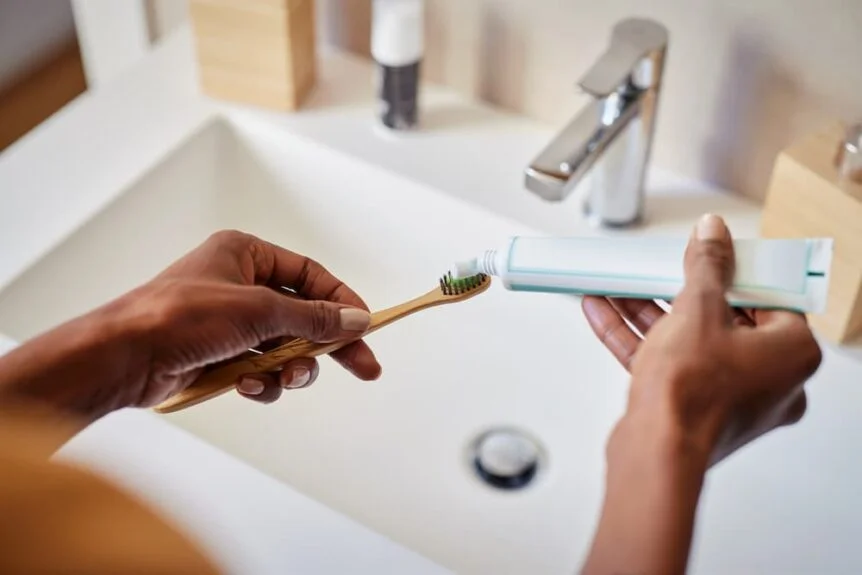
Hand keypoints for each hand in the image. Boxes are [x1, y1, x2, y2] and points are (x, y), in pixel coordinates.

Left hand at [0, 231, 380, 423]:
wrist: (124, 358)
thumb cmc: (180, 316)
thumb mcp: (258, 310)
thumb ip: (313, 317)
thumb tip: (356, 319)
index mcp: (246, 255)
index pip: (310, 275)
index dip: (341, 301)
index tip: (366, 326)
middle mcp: (240, 284)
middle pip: (303, 315)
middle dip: (328, 344)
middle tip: (364, 368)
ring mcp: (230, 322)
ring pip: (285, 348)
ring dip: (290, 368)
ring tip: (287, 378)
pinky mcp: (219, 355)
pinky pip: (260, 369)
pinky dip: (261, 381)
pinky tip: (248, 385)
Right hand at [581, 214, 821, 462]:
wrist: (657, 451)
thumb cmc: (693, 395)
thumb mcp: (699, 309)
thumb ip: (707, 267)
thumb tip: (713, 235)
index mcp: (791, 354)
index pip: (767, 297)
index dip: (733, 272)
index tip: (708, 256)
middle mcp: (769, 380)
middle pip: (721, 319)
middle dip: (676, 291)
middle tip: (658, 268)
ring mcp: (730, 398)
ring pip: (687, 342)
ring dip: (647, 312)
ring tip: (617, 285)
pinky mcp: (693, 409)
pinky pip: (667, 363)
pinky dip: (638, 339)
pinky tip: (604, 312)